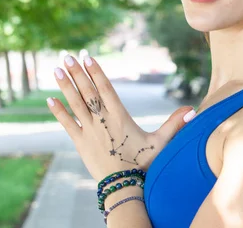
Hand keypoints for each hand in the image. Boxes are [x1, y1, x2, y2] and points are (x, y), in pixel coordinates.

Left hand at [48, 54, 194, 180]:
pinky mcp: (80, 142)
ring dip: (66, 86)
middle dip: (77, 73)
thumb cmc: (142, 163)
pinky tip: (50, 99)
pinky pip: (66, 124)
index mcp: (119, 116)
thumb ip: (174, 124)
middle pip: (88, 92)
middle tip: (68, 56)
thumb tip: (192, 110)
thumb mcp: (160, 143)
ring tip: (57, 69)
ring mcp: (89, 131)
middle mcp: (102, 120)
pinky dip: (58, 111)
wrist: (123, 186)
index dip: (96, 72)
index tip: (88, 57)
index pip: (106, 89)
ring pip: (75, 104)